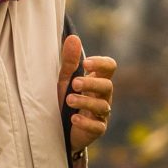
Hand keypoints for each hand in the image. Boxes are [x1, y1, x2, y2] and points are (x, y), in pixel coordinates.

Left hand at [57, 34, 115, 154]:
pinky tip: (74, 119)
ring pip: (103, 106)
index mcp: (97, 79)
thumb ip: (69, 61)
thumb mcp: (64, 80)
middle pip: (108, 85)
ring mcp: (102, 114)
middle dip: (92, 84)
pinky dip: (86, 123)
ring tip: (69, 100)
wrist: (58, 128)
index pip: (109, 67)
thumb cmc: (64, 100)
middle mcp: (103, 96)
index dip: (100, 63)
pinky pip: (98, 126)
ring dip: (86, 102)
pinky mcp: (97, 130)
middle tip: (74, 84)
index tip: (85, 63)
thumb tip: (73, 37)